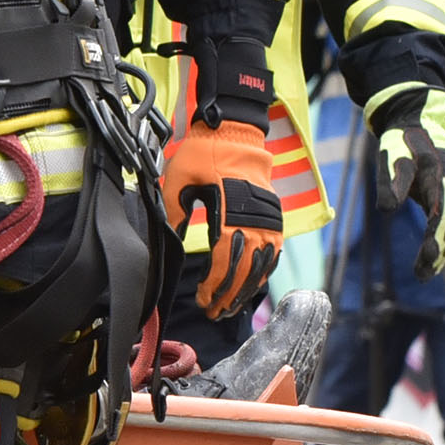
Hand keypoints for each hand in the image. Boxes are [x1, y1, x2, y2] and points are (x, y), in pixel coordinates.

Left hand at [161, 119, 287, 319]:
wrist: (234, 131)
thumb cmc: (203, 154)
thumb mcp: (178, 180)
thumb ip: (175, 212)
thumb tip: (169, 242)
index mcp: (228, 211)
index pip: (224, 258)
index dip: (214, 284)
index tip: (204, 300)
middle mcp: (253, 218)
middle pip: (244, 268)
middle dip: (229, 295)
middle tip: (215, 313)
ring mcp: (268, 219)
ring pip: (261, 265)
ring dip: (246, 289)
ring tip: (231, 307)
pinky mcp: (274, 217)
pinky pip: (273, 253)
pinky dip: (263, 273)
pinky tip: (252, 287)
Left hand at [364, 82, 444, 278]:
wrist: (420, 125)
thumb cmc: (401, 143)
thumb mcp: (391, 156)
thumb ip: (391, 182)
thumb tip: (386, 210)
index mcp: (436, 172)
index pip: (439, 208)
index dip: (434, 234)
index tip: (427, 255)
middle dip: (438, 250)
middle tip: (422, 274)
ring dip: (441, 251)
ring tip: (425, 275)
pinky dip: (444, 243)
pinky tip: (432, 263)